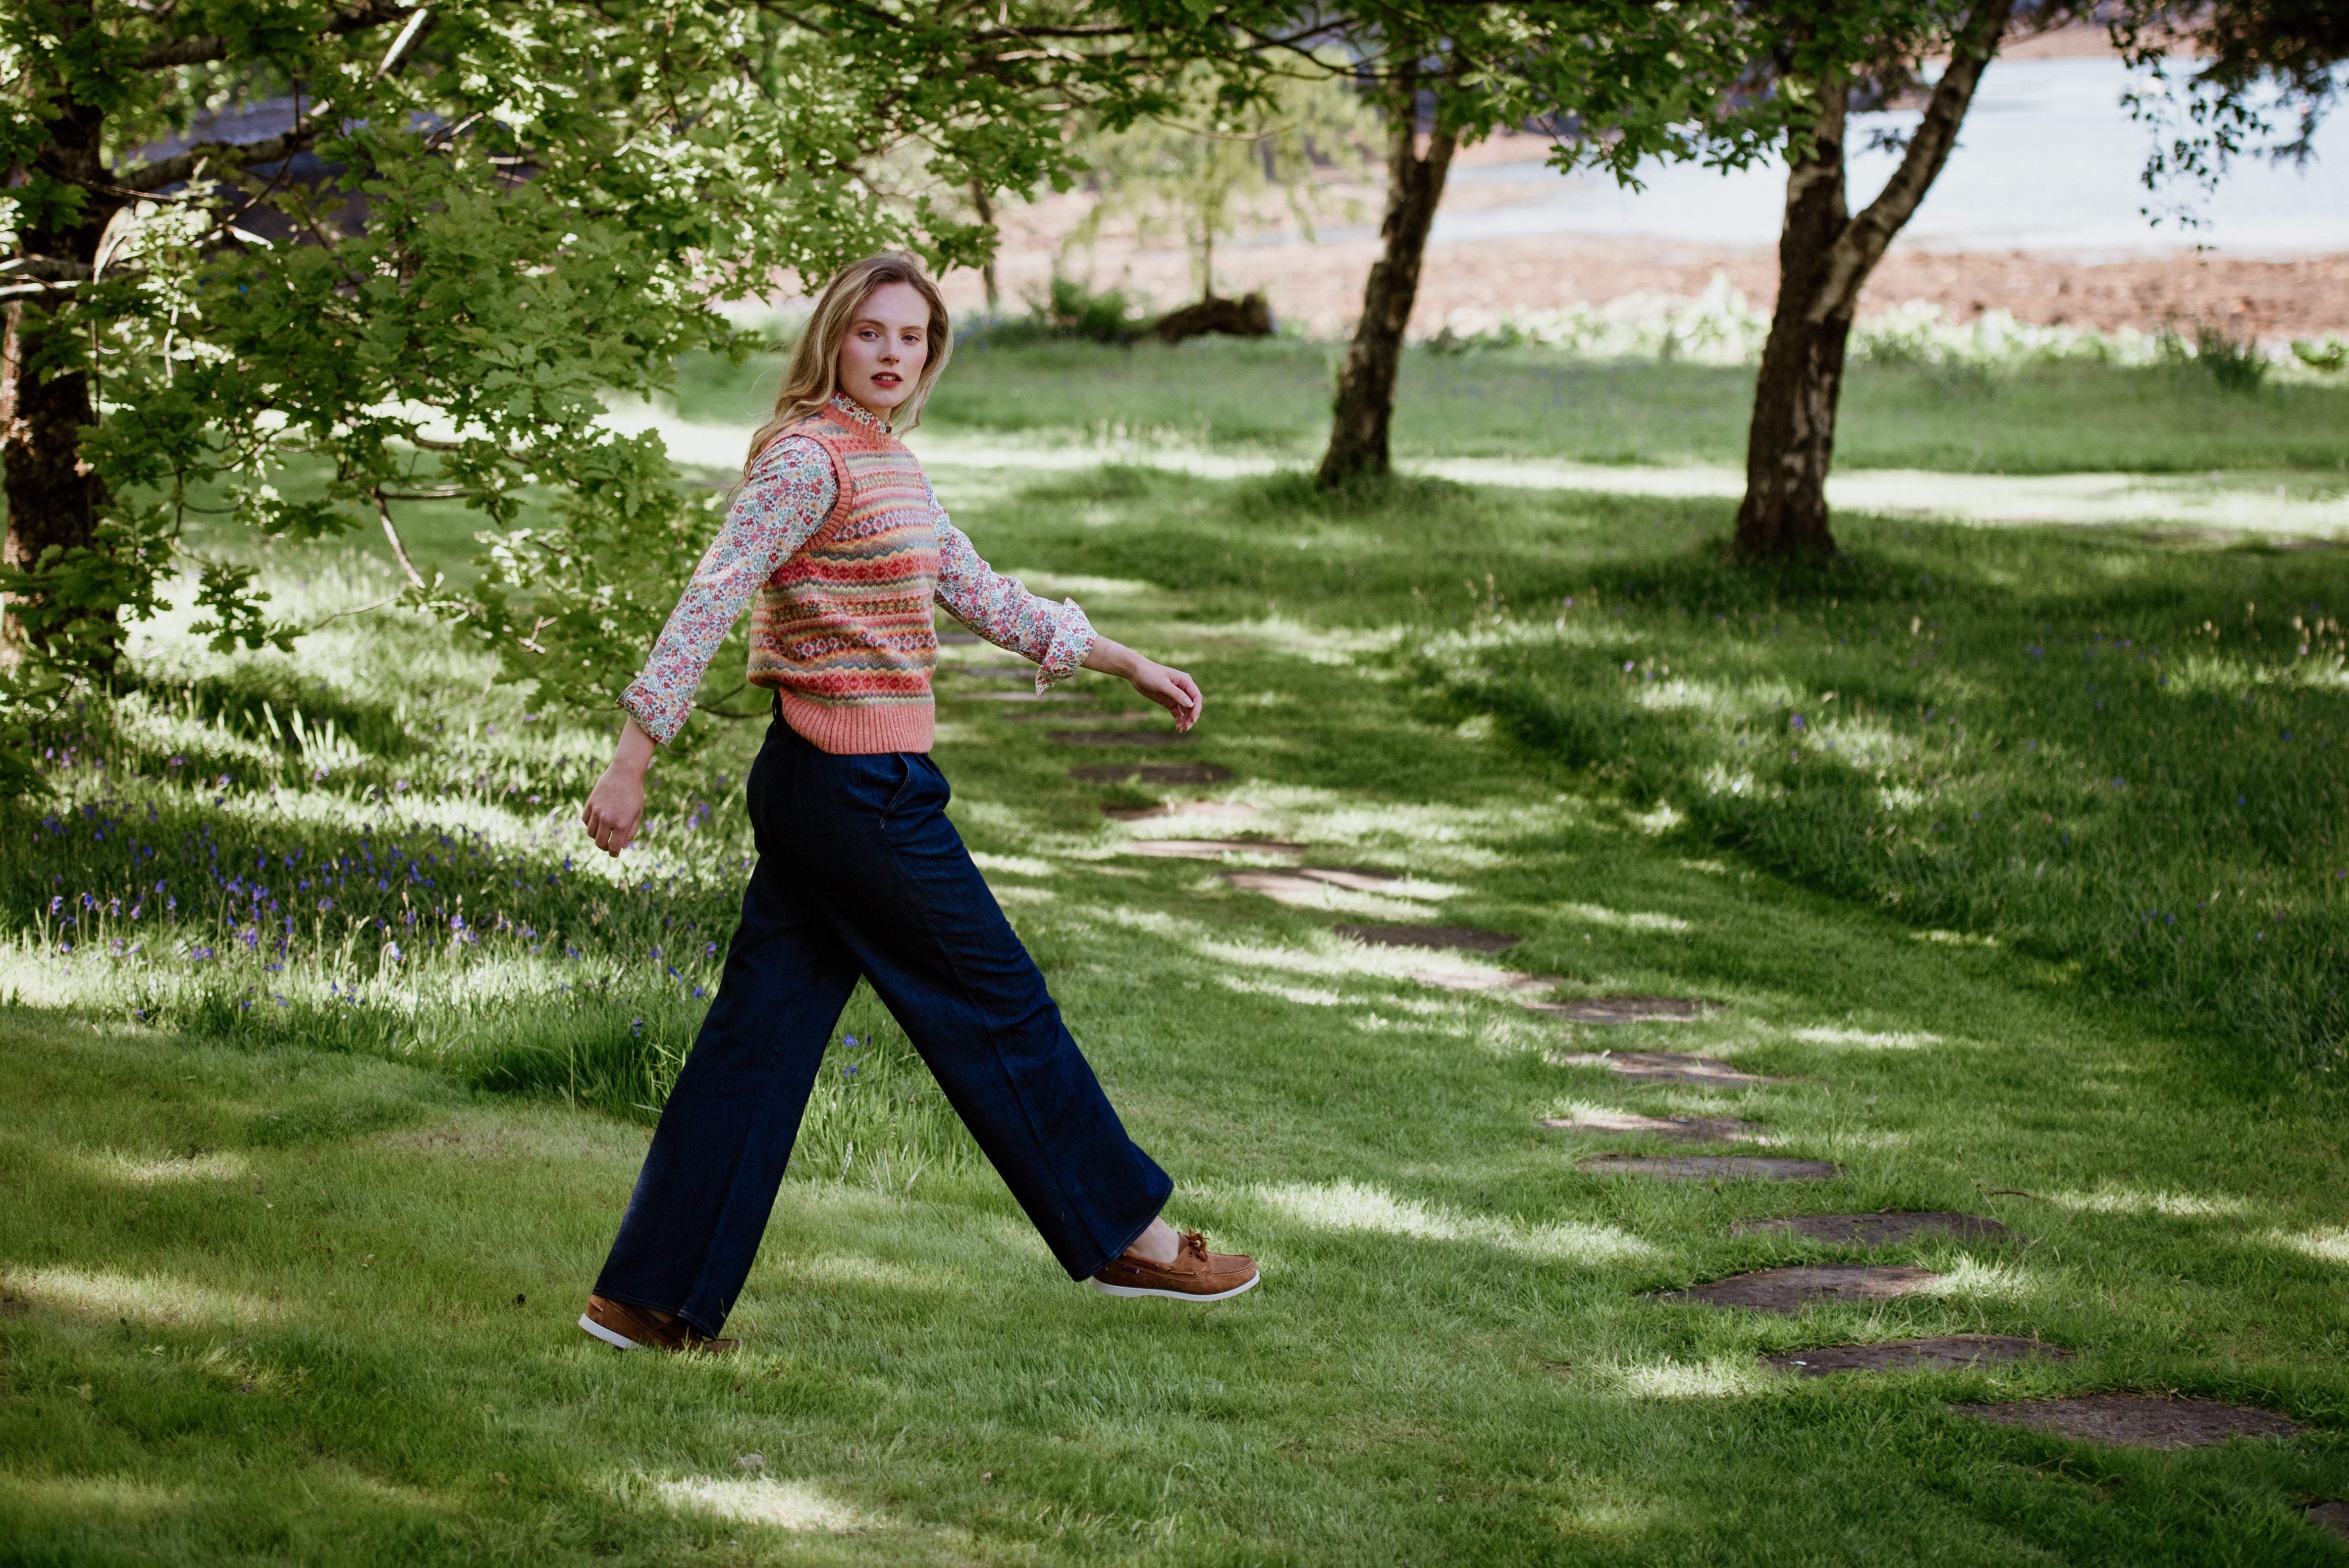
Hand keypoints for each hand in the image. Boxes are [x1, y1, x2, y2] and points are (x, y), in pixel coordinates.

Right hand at [582, 718, 655, 856]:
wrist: (625, 773)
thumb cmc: (635, 794)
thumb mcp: (637, 814)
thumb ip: (631, 832)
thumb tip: (621, 846)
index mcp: (622, 824)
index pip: (613, 848)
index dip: (613, 853)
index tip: (615, 853)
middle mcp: (608, 820)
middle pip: (599, 843)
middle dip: (604, 847)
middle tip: (609, 845)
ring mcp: (597, 812)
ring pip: (591, 833)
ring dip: (597, 836)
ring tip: (604, 832)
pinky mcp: (590, 804)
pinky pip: (585, 820)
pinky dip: (590, 824)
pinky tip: (598, 821)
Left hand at [1128, 657, 1203, 731]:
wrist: (1136, 673)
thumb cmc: (1150, 674)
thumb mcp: (1163, 684)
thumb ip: (1177, 694)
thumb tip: (1190, 705)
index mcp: (1185, 681)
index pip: (1196, 696)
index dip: (1196, 708)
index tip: (1192, 719)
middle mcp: (1183, 689)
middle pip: (1193, 705)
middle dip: (1192, 716)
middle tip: (1187, 727)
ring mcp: (1176, 696)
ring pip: (1186, 710)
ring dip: (1186, 720)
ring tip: (1182, 729)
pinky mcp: (1169, 701)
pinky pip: (1178, 712)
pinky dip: (1179, 720)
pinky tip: (1178, 728)